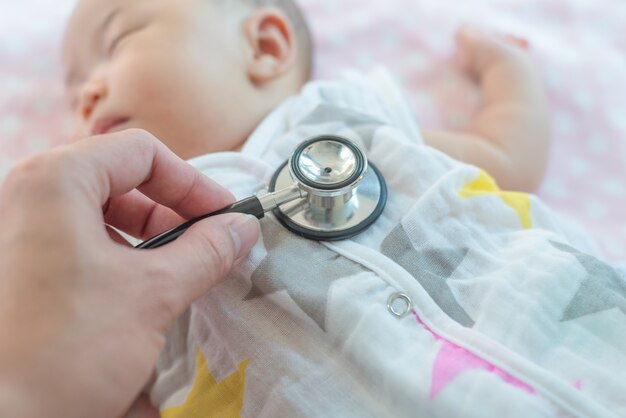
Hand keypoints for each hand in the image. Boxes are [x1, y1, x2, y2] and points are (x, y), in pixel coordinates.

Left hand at [0, 129, 259, 417]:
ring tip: (179, 272)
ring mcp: (18, 231)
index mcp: (56, 180)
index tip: (224, 218)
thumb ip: (205, 251)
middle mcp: (29, 195)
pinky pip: (80, 241)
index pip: (143, 154)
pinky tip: (140, 290)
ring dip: (150, 236)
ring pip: (102, 212)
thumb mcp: (153, 292)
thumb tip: (241, 229)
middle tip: (208, 246)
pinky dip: (121, 255)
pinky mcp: (18, 265)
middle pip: (122, 179)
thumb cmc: (64, 349)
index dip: (193, 184)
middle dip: (173, 212)